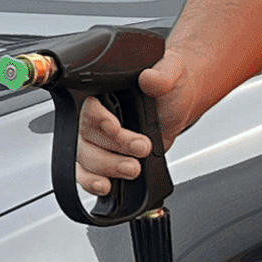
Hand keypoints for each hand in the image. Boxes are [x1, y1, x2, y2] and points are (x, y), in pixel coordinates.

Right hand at [70, 60, 187, 190]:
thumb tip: (150, 78)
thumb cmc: (170, 89)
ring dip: (107, 167)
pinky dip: (91, 183)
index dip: (98, 119)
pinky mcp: (102, 159)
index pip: (87, 106)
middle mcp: (94, 116)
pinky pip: (84, 174)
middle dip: (112, 147)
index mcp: (103, 91)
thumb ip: (162, 76)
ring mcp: (96, 139)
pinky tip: (106, 186)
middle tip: (141, 148)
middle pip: (84, 135)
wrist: (177, 107)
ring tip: (133, 168)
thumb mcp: (172, 75)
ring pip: (84, 157)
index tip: (116, 127)